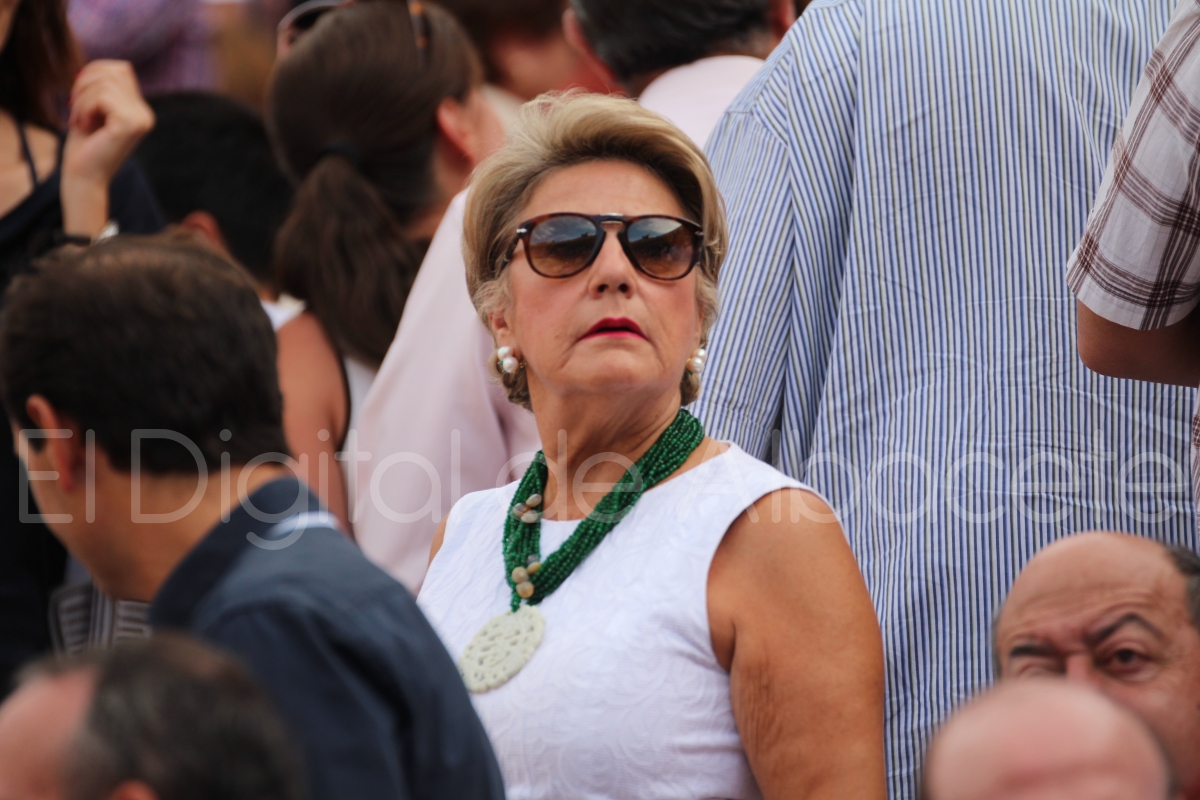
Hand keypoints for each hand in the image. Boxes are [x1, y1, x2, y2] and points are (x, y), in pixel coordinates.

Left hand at [61, 60, 153, 236]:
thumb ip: (99, 88)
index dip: (93, 73)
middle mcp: (145, 114)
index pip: (120, 69)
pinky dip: (84, 107)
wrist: (84, 177)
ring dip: (82, 98)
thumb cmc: (84, 147)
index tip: (79, 98)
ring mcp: (141, 119)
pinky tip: (84, 125)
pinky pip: (103, 96)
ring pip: (106, 83)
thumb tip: (95, 67)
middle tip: (74, 108)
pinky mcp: (130, 124)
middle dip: (85, 84)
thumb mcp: (91, 110)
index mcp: (139, 111)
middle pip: (114, 71)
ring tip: (79, 120)